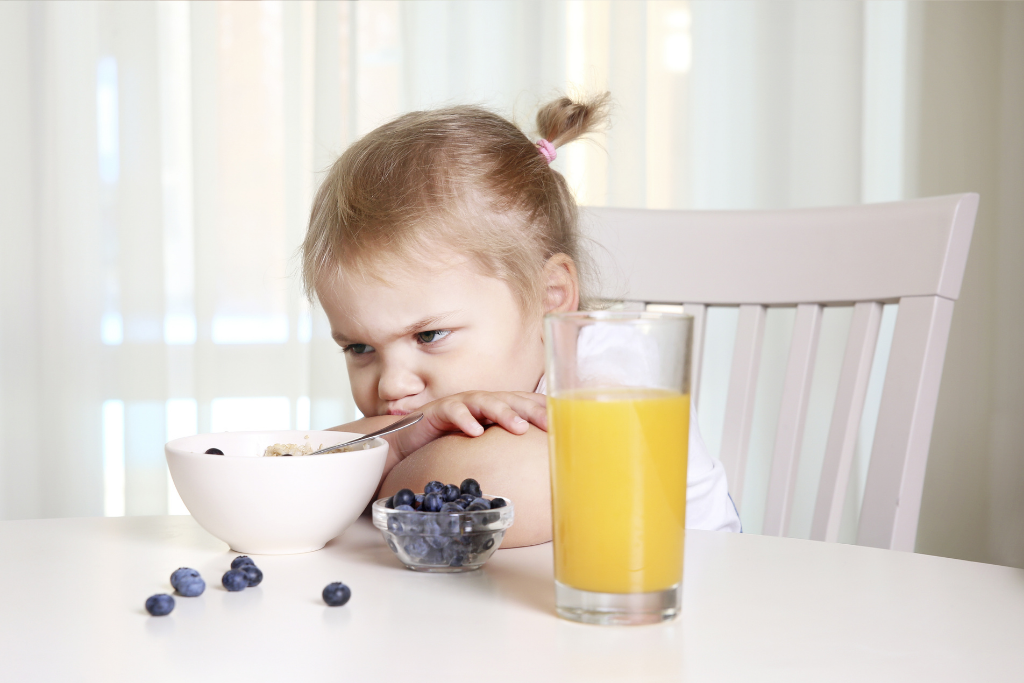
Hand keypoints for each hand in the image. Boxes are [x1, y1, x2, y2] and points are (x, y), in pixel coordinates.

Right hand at [388, 391, 546, 459]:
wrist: (410, 440)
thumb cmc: (453, 443)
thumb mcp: (485, 448)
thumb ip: (508, 451)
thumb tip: (540, 473)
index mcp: (499, 409)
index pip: (528, 405)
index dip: (548, 412)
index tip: (569, 425)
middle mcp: (484, 403)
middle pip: (514, 400)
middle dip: (534, 410)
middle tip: (551, 424)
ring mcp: (463, 403)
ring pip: (487, 402)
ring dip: (504, 413)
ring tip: (519, 427)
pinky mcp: (440, 410)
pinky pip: (454, 411)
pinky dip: (465, 419)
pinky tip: (475, 431)